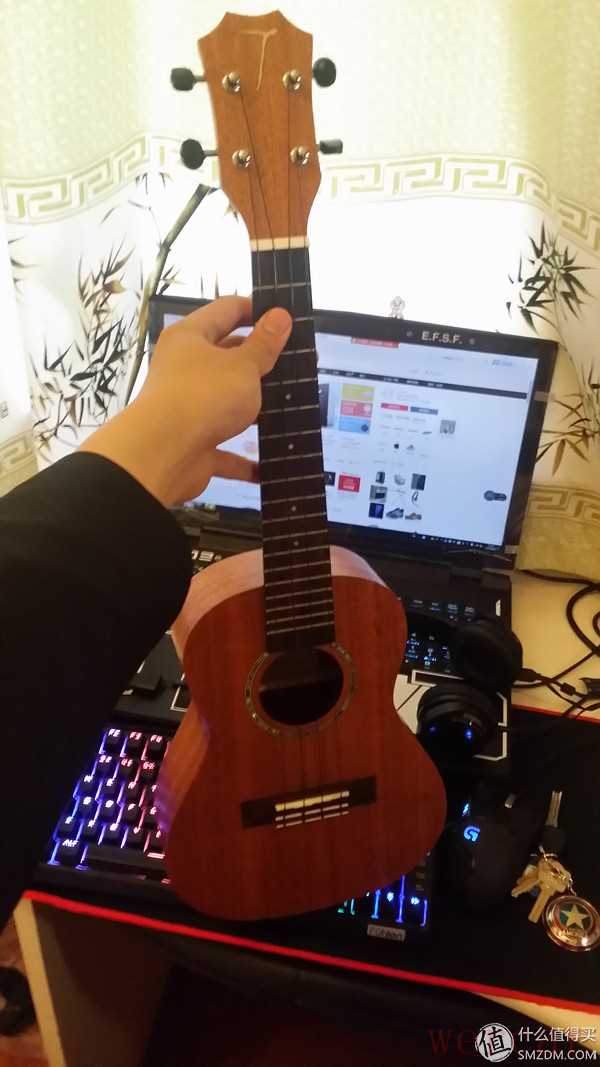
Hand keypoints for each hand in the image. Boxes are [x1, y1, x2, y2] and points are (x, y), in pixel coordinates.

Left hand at [80, 296, 291, 506]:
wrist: (162, 456)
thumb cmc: (204, 397)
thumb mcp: (243, 366)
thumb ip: (264, 344)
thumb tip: (281, 315)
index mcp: (190, 337)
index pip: (227, 310)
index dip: (257, 309)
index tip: (288, 318)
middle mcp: (185, 368)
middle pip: (227, 357)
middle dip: (261, 361)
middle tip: (299, 363)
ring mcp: (188, 408)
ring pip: (226, 403)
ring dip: (254, 407)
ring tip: (292, 406)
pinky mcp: (193, 444)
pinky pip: (224, 451)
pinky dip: (243, 461)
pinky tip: (265, 468)